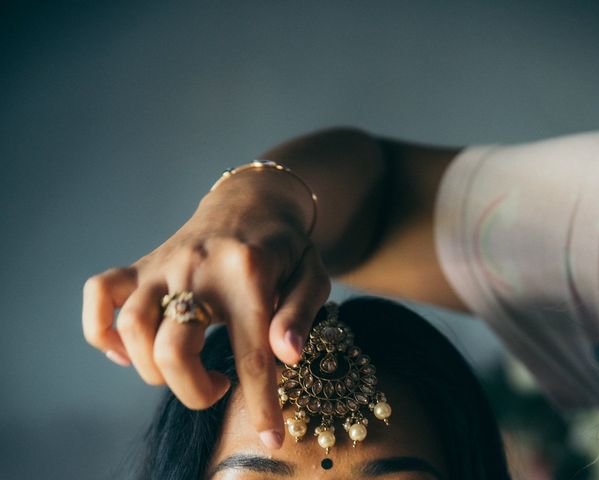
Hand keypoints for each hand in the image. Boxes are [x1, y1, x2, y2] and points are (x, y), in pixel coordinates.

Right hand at [82, 177, 330, 448]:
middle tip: (220, 386)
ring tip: (184, 366)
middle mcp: (200, 267)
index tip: (270, 439)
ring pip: (132, 327)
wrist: (251, 199)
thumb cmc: (286, 247)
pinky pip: (99, 293)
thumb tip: (287, 356)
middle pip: (174, 349)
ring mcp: (165, 264)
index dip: (261, 406)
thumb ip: (300, 315)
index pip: (252, 354)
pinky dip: (101, 330)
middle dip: (194, 391)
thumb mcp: (312, 275)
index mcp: (250, 273)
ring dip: (152, 367)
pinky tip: (129, 350)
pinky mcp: (143, 263)